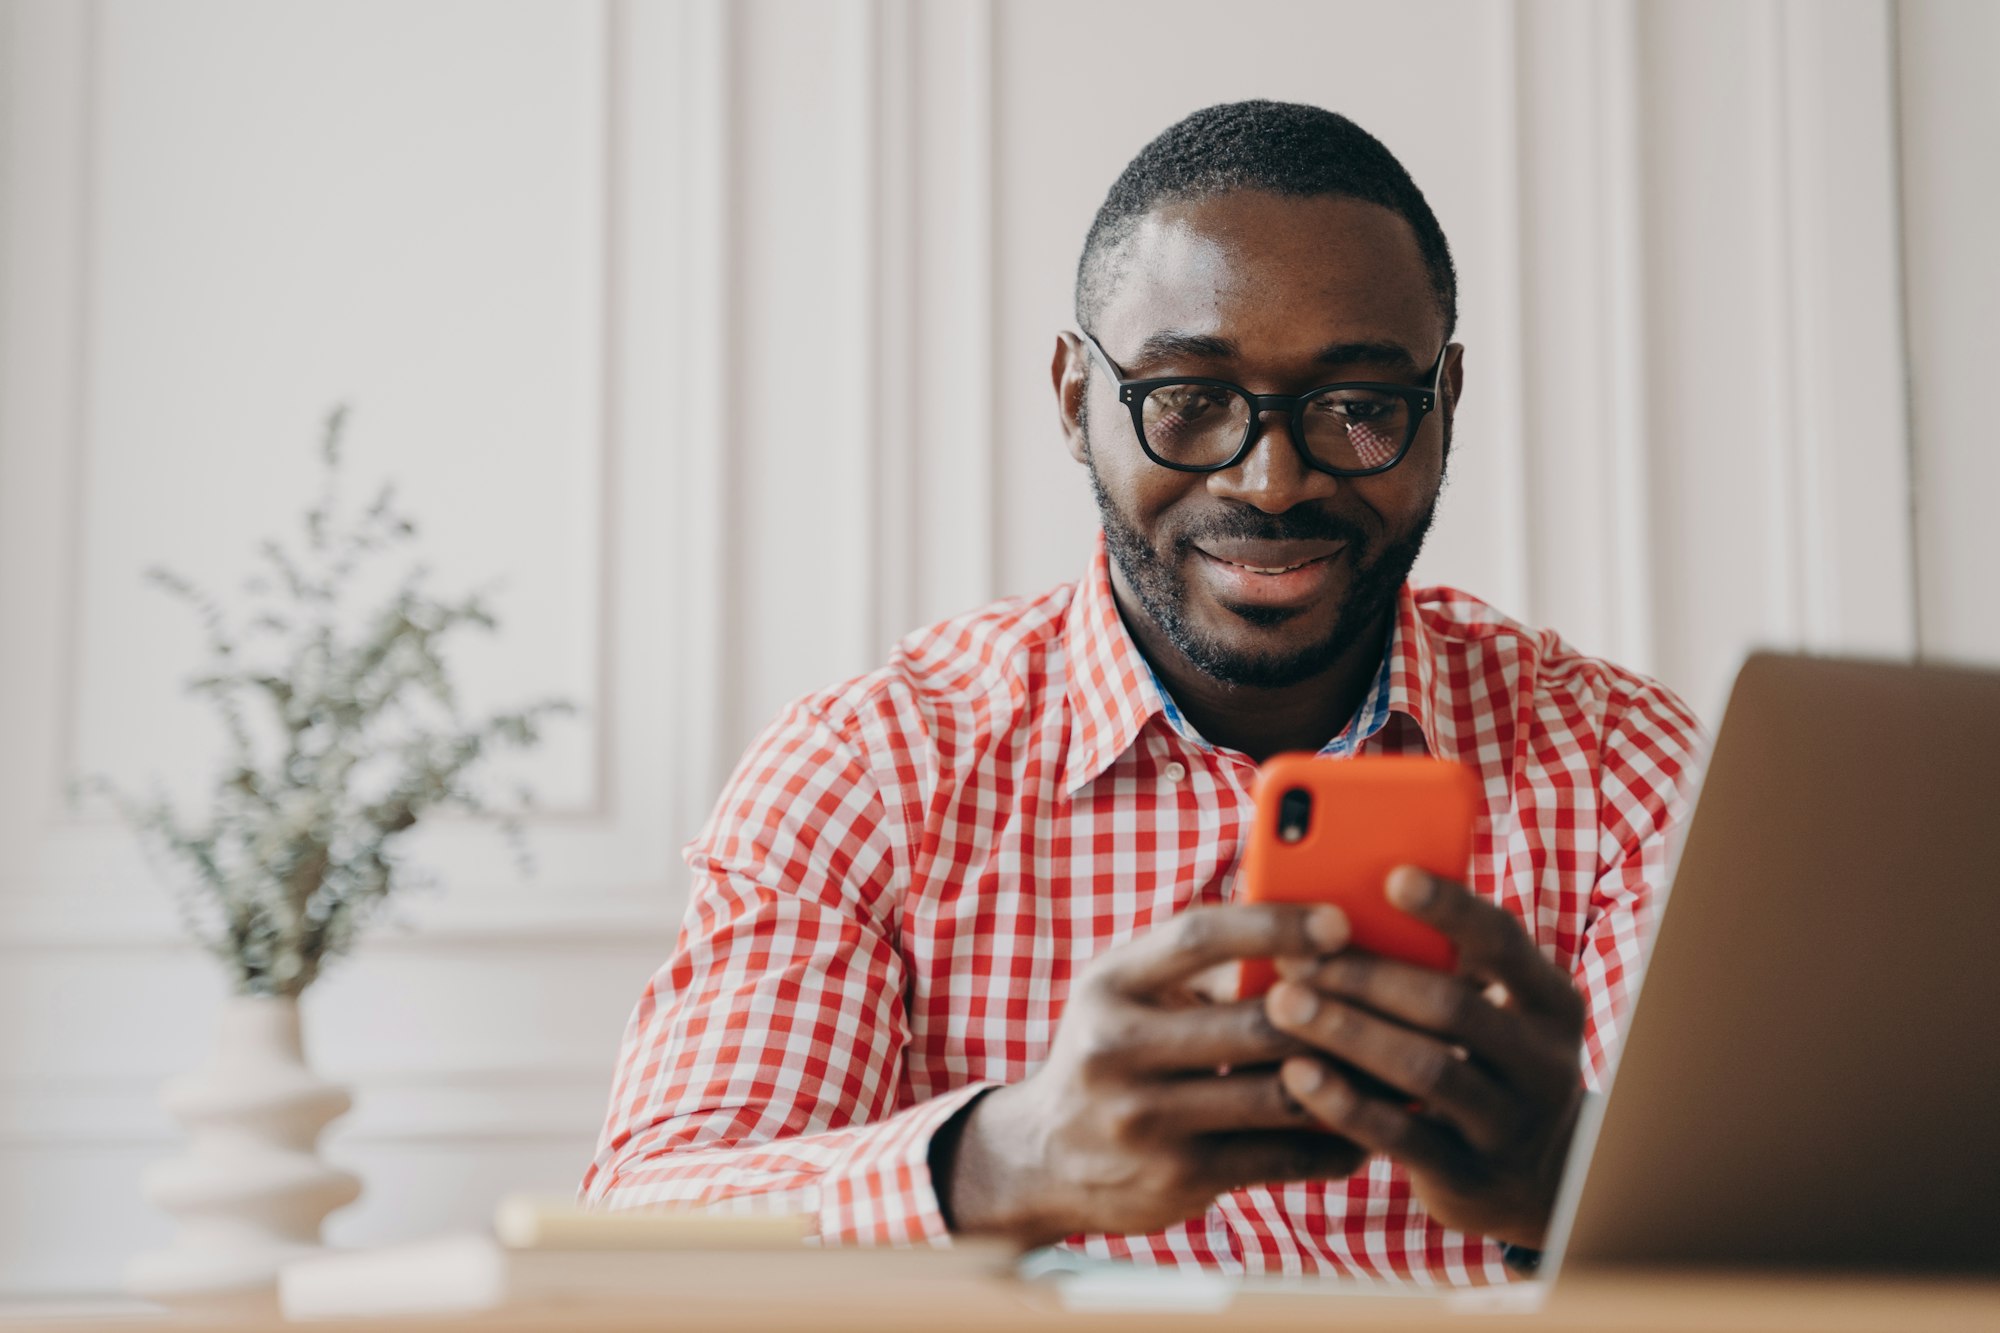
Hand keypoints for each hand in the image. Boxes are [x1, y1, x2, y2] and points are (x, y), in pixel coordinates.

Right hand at [940, 904, 1369, 1245]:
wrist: (1043, 1157)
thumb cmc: (1112, 1050)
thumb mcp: (1127, 991)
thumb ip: (1199, 963)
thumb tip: (1310, 929)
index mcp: (1109, 985)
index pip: (1197, 939)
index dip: (1274, 925)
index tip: (1340, 920)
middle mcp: (1116, 1049)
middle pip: (1254, 1022)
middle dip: (1336, 1011)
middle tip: (1401, 1000)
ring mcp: (1145, 1119)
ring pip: (1279, 1094)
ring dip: (1351, 1078)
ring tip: (1403, 1059)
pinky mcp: (1178, 1177)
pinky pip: (1281, 1155)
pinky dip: (1335, 1138)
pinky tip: (1371, 1124)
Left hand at [1262, 868, 1585, 1248]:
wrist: (1538, 1181)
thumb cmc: (1484, 1062)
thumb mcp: (1491, 1011)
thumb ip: (1441, 966)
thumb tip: (1340, 898)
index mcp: (1549, 1002)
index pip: (1503, 942)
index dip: (1450, 908)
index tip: (1392, 877)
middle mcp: (1543, 1061)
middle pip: (1450, 1005)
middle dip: (1365, 976)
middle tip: (1293, 956)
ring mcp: (1511, 1124)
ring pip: (1425, 1069)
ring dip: (1347, 1032)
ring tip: (1283, 1004)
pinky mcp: (1471, 1178)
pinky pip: (1403, 1137)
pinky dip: (1346, 1102)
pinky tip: (1296, 1074)